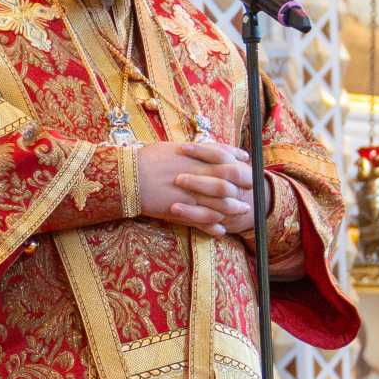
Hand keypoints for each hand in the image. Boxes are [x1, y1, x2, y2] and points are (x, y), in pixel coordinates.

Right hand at [135, 140, 253, 235]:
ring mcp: (190, 194)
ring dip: (233, 207)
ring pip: (220, 203)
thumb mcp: (171, 147)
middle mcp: (196, 175)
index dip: (238, 161)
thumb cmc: (146, 160)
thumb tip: (205, 147)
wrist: (127, 177)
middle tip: (251, 189)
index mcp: (194, 157)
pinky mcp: (181, 210)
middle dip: (242, 185)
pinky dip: (214, 226)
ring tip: (242, 210)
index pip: (225, 157)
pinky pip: (203, 221)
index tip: (246, 164)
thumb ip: (191, 149)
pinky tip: (221, 230)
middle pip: (228, 180)